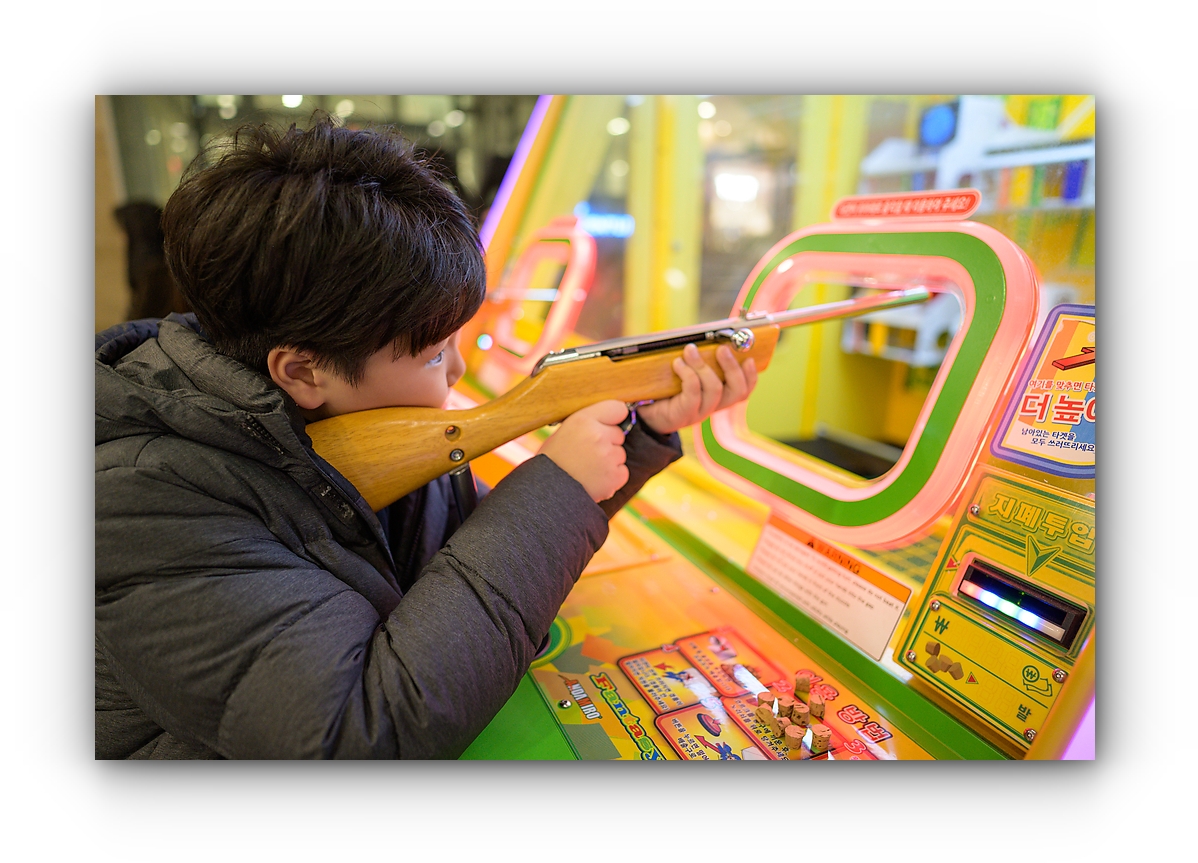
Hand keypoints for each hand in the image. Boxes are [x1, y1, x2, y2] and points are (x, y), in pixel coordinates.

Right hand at [537, 400, 629, 501]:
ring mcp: (608, 456)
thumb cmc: (551, 461)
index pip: (617, 408)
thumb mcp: (563, 432)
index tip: (609, 425)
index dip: (613, 419)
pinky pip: (622, 472)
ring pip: (620, 454)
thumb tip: (608, 423)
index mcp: (583, 420)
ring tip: (587, 469)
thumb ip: (587, 424)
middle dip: (608, 443)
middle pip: (618, 434)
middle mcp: (598, 435)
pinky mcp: (615, 476)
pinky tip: (594, 480)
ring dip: (609, 461)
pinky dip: (612, 478)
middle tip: (587, 454)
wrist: (546, 492)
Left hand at [637, 343, 757, 434]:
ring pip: (714, 390)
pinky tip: (678, 364)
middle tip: (722, 349)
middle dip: (732, 368)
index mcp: (717, 397)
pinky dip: (688, 374)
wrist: (640, 412)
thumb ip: (697, 361)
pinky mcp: (683, 414)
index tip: (749, 359)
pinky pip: (693, 393)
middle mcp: (711, 406)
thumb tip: (702, 340)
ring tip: (690, 350)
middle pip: (736, 391)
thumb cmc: (664, 388)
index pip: (742, 391)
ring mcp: (698, 413)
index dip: (750, 377)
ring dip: (704, 366)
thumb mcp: (684, 373)